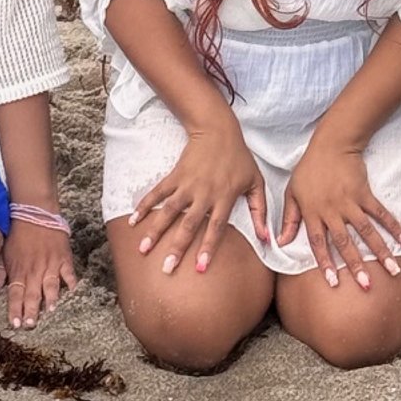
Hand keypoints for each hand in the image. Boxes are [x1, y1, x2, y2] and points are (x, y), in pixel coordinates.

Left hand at [2, 217, 77, 330]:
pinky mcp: (64, 258)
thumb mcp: (2, 253)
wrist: (35, 212)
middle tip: (31, 325)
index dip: (15, 310)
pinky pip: (69, 273)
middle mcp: (34, 270)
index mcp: (18, 271)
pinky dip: (71, 282)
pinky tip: (73, 291)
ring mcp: (50, 264)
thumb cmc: (17, 234)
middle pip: (32, 294)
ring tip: (50, 311)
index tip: (15, 324)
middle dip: (31, 311)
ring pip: (50, 286)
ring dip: (50, 299)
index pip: (15, 294)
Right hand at [132, 116, 266, 274]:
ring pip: (169, 211)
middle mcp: (204, 194)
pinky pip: (157, 193)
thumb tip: (267, 238)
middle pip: (189, 225)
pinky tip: (134, 221)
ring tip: (144, 250)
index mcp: (224, 197)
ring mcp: (187, 185)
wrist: (218, 130)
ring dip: (155, 231)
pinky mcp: (175, 176)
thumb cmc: (239, 158)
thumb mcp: (256, 183)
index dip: (208, 248)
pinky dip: (144, 206)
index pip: (216, 227)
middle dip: (177, 248)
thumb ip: (260, 211)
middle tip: (167, 268)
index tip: (200, 269)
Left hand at [278, 135, 400, 289]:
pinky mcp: (365, 194)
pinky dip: (393, 226)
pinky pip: (381, 213)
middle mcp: (332, 211)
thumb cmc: (309, 169)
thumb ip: (289, 219)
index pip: (318, 242)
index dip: (325, 263)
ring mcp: (350, 202)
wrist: (331, 145)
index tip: (333, 282)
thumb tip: (280, 242)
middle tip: (366, 285)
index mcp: (313, 212)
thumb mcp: (292, 192)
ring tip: (393, 269)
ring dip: (381, 251)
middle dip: (356, 265)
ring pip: (366, 231)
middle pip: (345, 242)